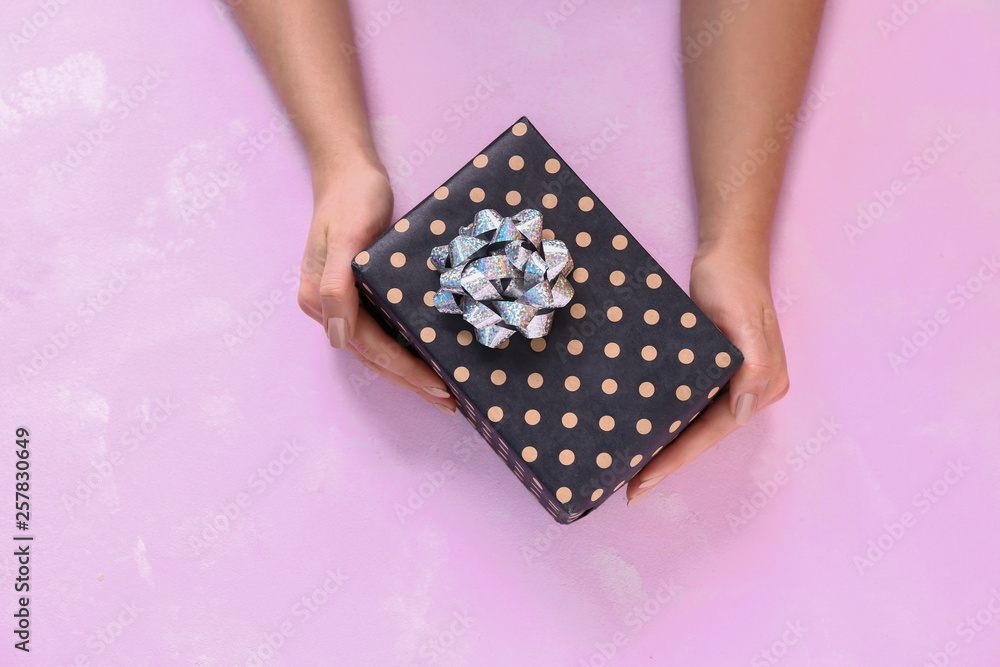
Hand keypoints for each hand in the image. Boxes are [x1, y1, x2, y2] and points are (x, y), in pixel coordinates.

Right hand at [297, 160, 456, 414]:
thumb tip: (336, 334)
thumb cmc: (351, 198)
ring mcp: (341, 302)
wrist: (347, 169)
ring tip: (443, 391)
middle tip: (450, 402)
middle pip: (374, 357)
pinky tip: (428, 357)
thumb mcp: (348, 236)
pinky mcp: (357, 294)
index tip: (439, 386)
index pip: (370, 348)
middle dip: (412, 381)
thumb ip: (337, 285)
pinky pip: (383, 331)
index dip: (405, 370)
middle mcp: (328, 308)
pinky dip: (405, 349)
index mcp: (321, 299)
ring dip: (409, 372)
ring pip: (379, 350)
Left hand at [625, 240, 788, 503]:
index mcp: (762, 386)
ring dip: (666, 446)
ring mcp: (734, 382)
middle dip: (668, 462)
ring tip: (631, 469)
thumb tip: (742, 411)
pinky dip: (667, 421)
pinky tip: (642, 430)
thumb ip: (752, 365)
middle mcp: (751, 391)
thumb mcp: (744, 319)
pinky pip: (689, 405)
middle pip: (703, 436)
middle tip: (630, 489)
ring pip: (694, 425)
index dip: (676, 460)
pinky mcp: (715, 369)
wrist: (727, 252)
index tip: (643, 482)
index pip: (712, 433)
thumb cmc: (733, 281)